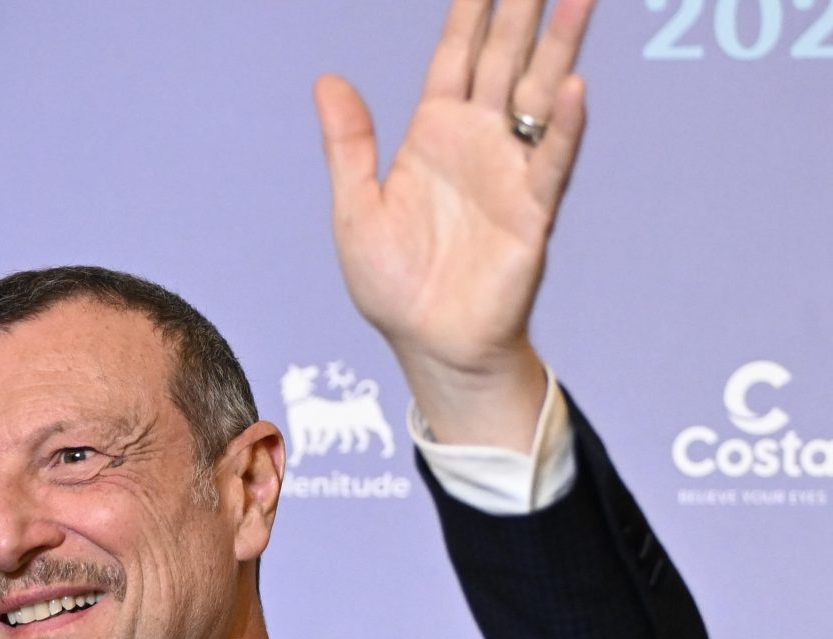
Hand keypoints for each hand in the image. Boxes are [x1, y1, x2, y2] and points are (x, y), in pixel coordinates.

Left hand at [315, 0, 595, 448]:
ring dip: (559, 46)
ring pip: (540, 94)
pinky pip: (552, 162)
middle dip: (523, 10)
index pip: (457, 57)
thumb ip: (349, 144)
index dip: (471, 12)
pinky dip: (564, 127)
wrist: (429, 343)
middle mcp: (479, 141)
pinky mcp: (533, 211)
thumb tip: (327, 81)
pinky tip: (574, 88)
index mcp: (435, 134)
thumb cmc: (394, 283)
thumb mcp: (354, 208)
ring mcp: (511, 171)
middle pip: (506, 59)